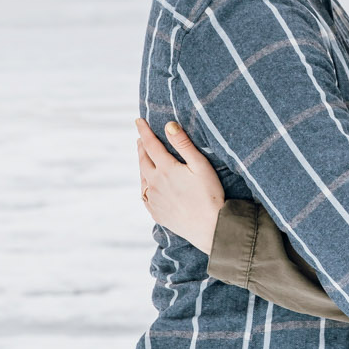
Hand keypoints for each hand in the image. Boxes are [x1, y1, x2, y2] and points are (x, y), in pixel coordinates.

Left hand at [135, 118, 226, 252]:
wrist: (209, 227)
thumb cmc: (209, 194)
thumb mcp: (200, 165)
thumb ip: (183, 144)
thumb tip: (168, 126)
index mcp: (166, 169)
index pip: (151, 144)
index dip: (144, 131)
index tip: (138, 121)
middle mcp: (155, 183)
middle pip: (143, 160)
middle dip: (141, 147)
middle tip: (140, 139)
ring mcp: (154, 199)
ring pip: (143, 178)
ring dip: (142, 165)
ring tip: (144, 158)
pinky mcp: (156, 213)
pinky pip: (145, 195)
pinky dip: (144, 185)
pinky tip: (148, 185)